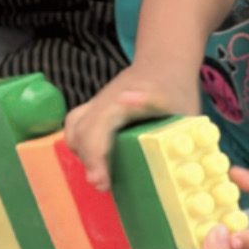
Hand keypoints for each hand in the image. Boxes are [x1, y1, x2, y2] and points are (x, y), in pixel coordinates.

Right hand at [65, 62, 202, 190]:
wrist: (166, 64)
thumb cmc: (174, 88)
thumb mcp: (173, 96)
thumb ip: (154, 100)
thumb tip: (125, 100)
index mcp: (119, 101)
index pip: (96, 128)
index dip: (96, 156)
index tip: (101, 181)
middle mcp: (102, 102)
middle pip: (81, 132)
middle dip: (89, 161)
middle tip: (104, 185)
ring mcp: (97, 106)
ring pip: (75, 129)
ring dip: (83, 154)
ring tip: (101, 176)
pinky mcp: (96, 111)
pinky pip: (78, 129)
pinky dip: (83, 148)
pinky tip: (98, 164)